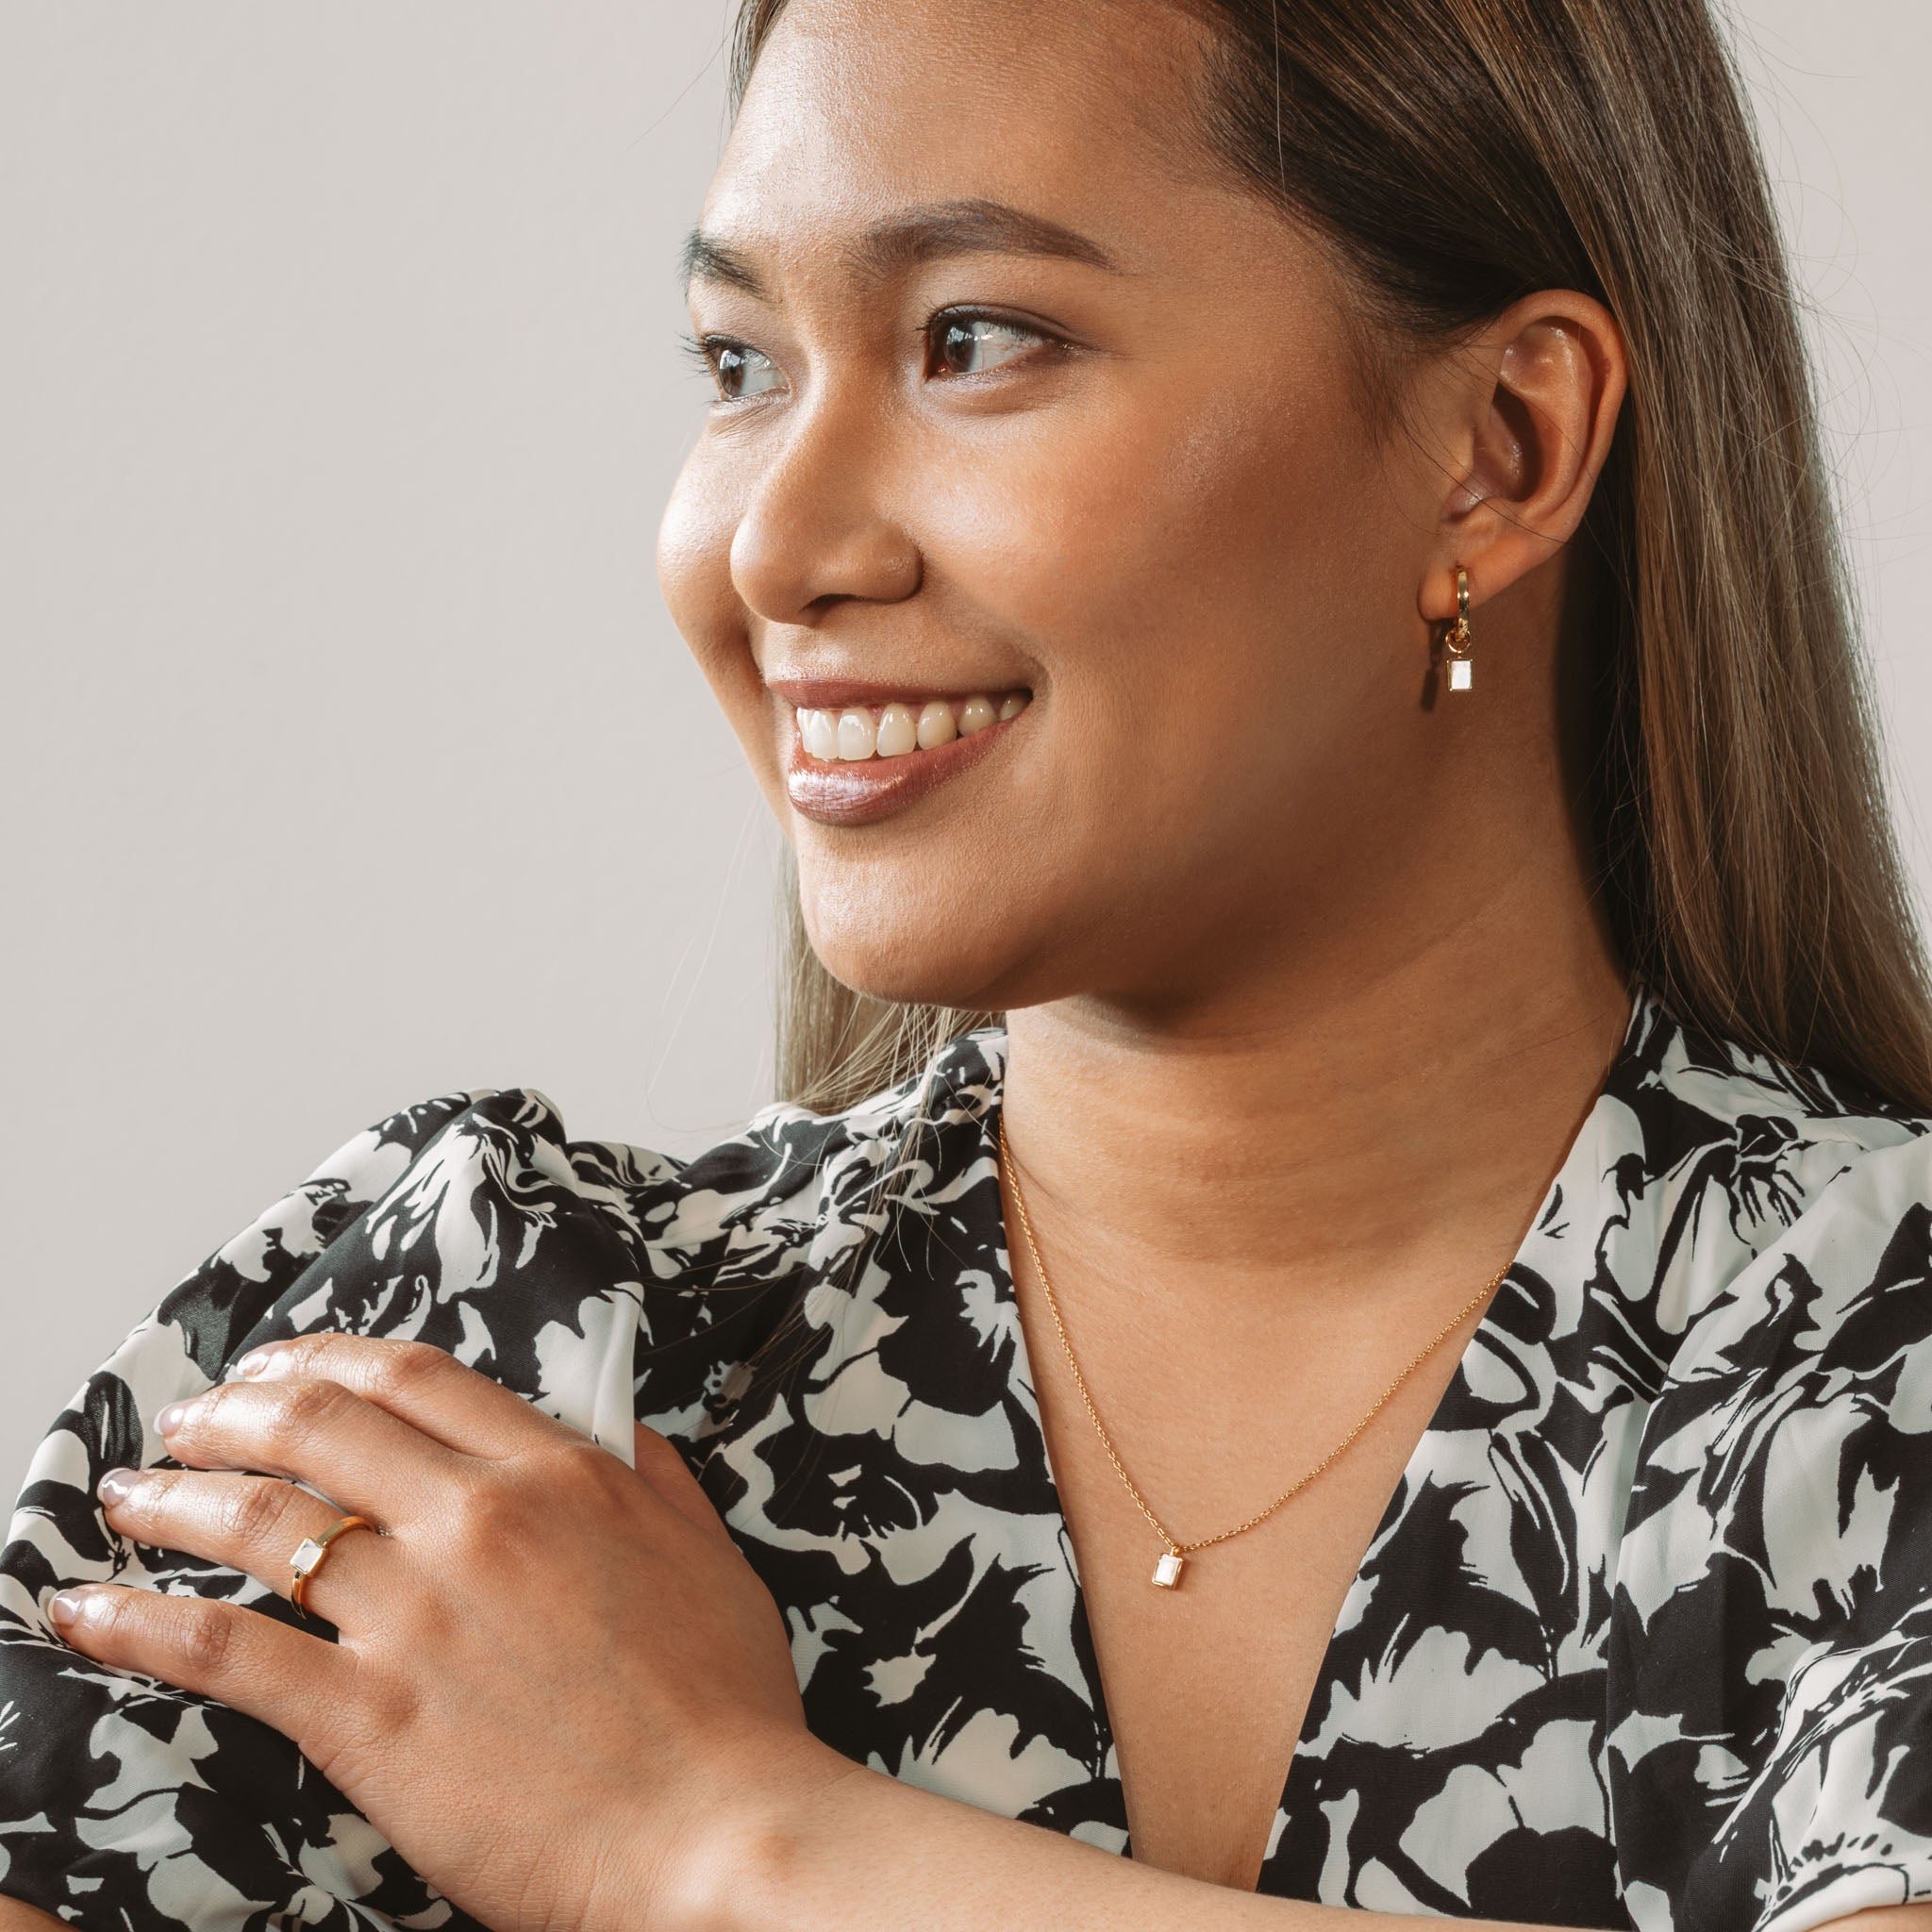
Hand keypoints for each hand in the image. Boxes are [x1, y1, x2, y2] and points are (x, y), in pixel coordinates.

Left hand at [46, 1333, 847, 1931]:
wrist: (713, 1833)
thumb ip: (650, 1474)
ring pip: (260, 1521)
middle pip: (320, 1424)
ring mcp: (415, 1613)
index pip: (414, 1377)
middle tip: (190, 1417)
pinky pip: (226, 1651)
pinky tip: (86, 1611)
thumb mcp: (707, 1554)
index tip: (282, 1364)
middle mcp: (475, 1520)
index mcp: (557, 1475)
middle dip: (235, 1408)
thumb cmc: (724, 1706)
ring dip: (175, 1497)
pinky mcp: (367, 1716)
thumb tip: (610, 1429)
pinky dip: (139, 1625)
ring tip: (130, 1495)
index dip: (328, 1358)